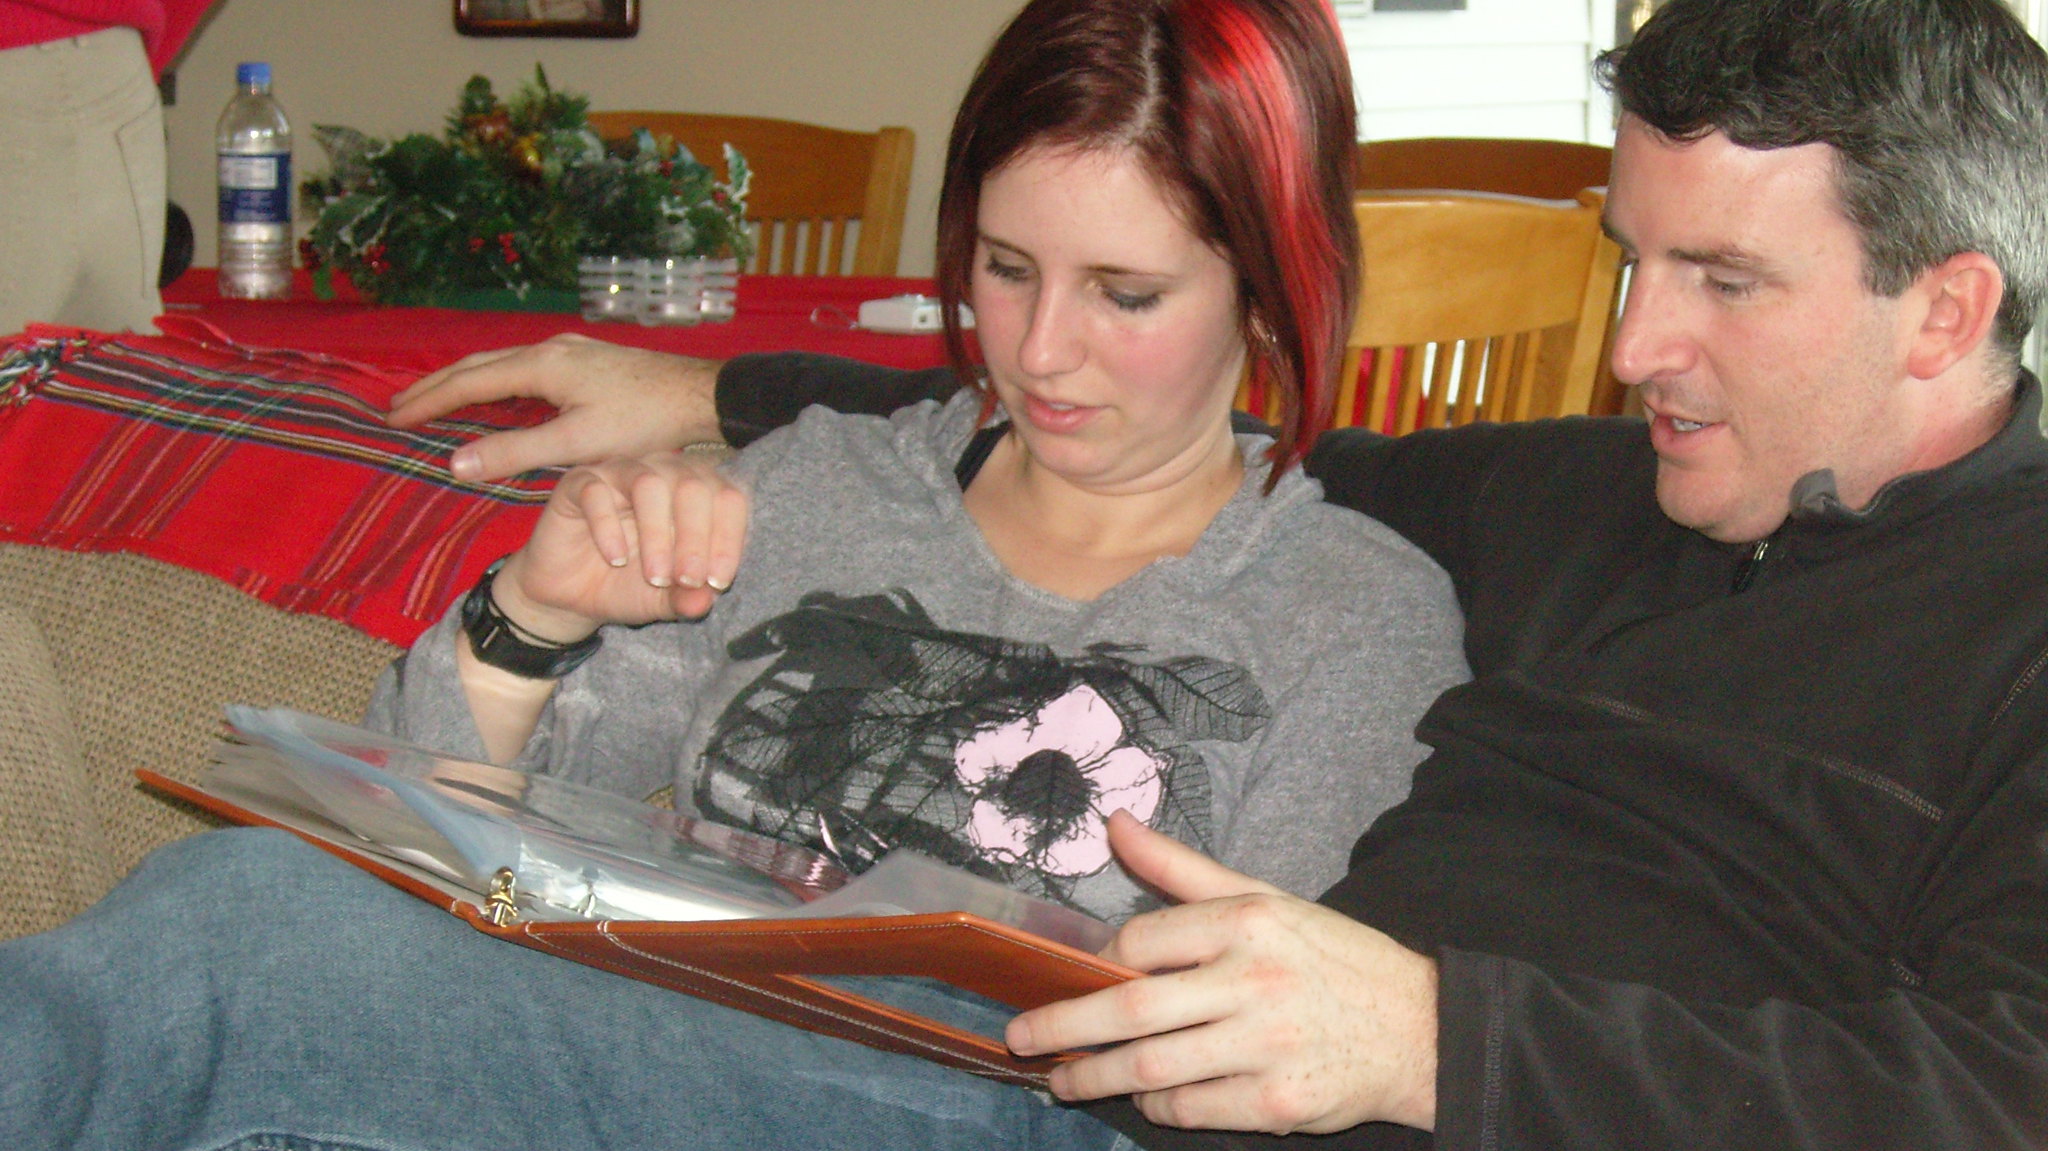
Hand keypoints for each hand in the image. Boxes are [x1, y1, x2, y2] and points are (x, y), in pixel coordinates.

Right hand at [389, 334, 724, 480]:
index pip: (468, 382)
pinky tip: (496, 399)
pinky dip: (496, 384)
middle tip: (398, 407)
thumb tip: (455, 463)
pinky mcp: (586, 361)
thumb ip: (517, 453)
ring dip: (465, 383)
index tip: (394, 418)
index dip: (428, 402)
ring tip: (434, 401)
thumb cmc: (644, 420)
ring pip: (501, 364)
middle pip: (478, 366)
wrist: (699, 395)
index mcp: (541, 365)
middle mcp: (549, 350)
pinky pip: (524, 369)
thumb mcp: (577, 444)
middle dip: (436, 387)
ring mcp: (569, 352)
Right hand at [496, 449, 748, 632]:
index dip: (728, 540)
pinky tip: (614, 557)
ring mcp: (621, 473)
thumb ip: (687, 598)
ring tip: (654, 576)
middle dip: (695, 538)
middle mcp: (664, 473)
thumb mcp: (664, 600)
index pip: (729, 500)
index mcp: (697, 493)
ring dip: (657, 533)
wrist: (573, 596)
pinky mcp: (580, 483)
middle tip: (687, 580)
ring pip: (650, 484)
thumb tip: (705, 601)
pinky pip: (597, 492)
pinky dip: (609, 527)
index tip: (716, 583)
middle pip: (693, 487)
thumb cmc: (629, 586)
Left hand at [1006, 812, 1438, 1134]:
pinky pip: (1192, 1109)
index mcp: (1246, 922)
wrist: (1418, 1028)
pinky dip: (1158, 1106)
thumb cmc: (1331, 958)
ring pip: (1151, 1067)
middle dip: (1063, 1028)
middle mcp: (1252, 981)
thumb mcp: (1263, 897)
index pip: (1140, 943)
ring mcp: (1265, 1046)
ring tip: (1064, 1080)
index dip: (1101, 964)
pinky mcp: (1277, 1103)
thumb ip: (1181, 866)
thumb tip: (1114, 823)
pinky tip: (1143, 1097)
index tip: (1082, 976)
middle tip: (1021, 1037)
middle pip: (1129, 1011)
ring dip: (1096, 1078)